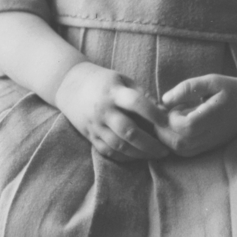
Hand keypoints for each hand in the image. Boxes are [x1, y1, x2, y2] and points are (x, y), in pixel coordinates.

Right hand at [55, 62, 169, 162]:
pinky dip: (124, 157)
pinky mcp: (90, 136)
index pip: (136, 103)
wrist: (69, 86)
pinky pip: (108, 151)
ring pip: (119, 145)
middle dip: (149, 143)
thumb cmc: (103, 81)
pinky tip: (137, 156)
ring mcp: (96, 125)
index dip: (153, 113)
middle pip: (128, 131)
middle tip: (165, 150)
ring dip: (139, 153)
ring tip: (155, 155)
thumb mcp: (122, 79)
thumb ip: (142, 94)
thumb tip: (163, 110)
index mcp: (114, 92)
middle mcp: (104, 110)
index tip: (166, 121)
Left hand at [156, 74, 236, 157]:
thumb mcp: (211, 81)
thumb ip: (187, 88)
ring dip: (167, 138)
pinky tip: (176, 128)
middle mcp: (211, 135)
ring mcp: (210, 143)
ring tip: (168, 120)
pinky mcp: (209, 147)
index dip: (172, 117)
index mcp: (213, 117)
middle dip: (163, 130)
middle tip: (162, 114)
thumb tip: (165, 99)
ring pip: (181, 151)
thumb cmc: (231, 89)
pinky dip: (175, 143)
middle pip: (180, 143)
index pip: (186, 127)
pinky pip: (187, 153)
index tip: (172, 105)